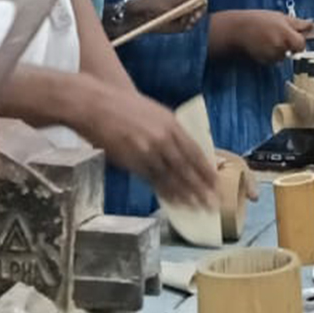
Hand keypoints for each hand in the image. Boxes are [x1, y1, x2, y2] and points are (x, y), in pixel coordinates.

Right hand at [78, 78, 216, 208]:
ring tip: (198, 208)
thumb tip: (186, 152)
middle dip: (202, 188)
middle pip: (187, 168)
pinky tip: (174, 202)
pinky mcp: (132, 161)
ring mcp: (147, 150)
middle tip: (214, 204)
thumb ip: (172, 131)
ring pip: (172, 177)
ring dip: (186, 195)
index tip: (217, 184)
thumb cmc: (126, 108)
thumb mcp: (157, 114)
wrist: (96, 104)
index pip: (196, 152)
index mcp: (172, 124)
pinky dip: (165, 193)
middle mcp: (163, 138)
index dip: (207, 170)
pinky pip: (153, 181)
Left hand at [113, 0, 207, 37]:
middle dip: (199, 12)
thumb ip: (187, 0)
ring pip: (197, 17)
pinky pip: (190, 25)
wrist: (140, 15)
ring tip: (181, 21)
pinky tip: (178, 25)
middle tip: (193, 18)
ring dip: (192, 20)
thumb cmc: (153, 4)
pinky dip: (186, 26)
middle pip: (202, 6)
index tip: (198, 6)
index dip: (202, 0)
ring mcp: (185, 12)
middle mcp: (187, 1)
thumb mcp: (170, 1)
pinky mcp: (182, 22)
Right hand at [211, 10, 310, 64]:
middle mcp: (281, 48)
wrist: (237, 30)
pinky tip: (263, 44)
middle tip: (278, 33)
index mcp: (287, 35)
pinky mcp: (264, 61)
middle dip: (289, 44)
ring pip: (283, 56)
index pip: (302, 45)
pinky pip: (273, 59)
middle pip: (293, 51)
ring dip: (279, 49)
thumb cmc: (257, 20)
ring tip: (268, 37)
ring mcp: (272, 56)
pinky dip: (270, 53)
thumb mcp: (280, 17)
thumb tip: (311, 25)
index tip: (295, 35)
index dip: (299, 40)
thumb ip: (298, 23)